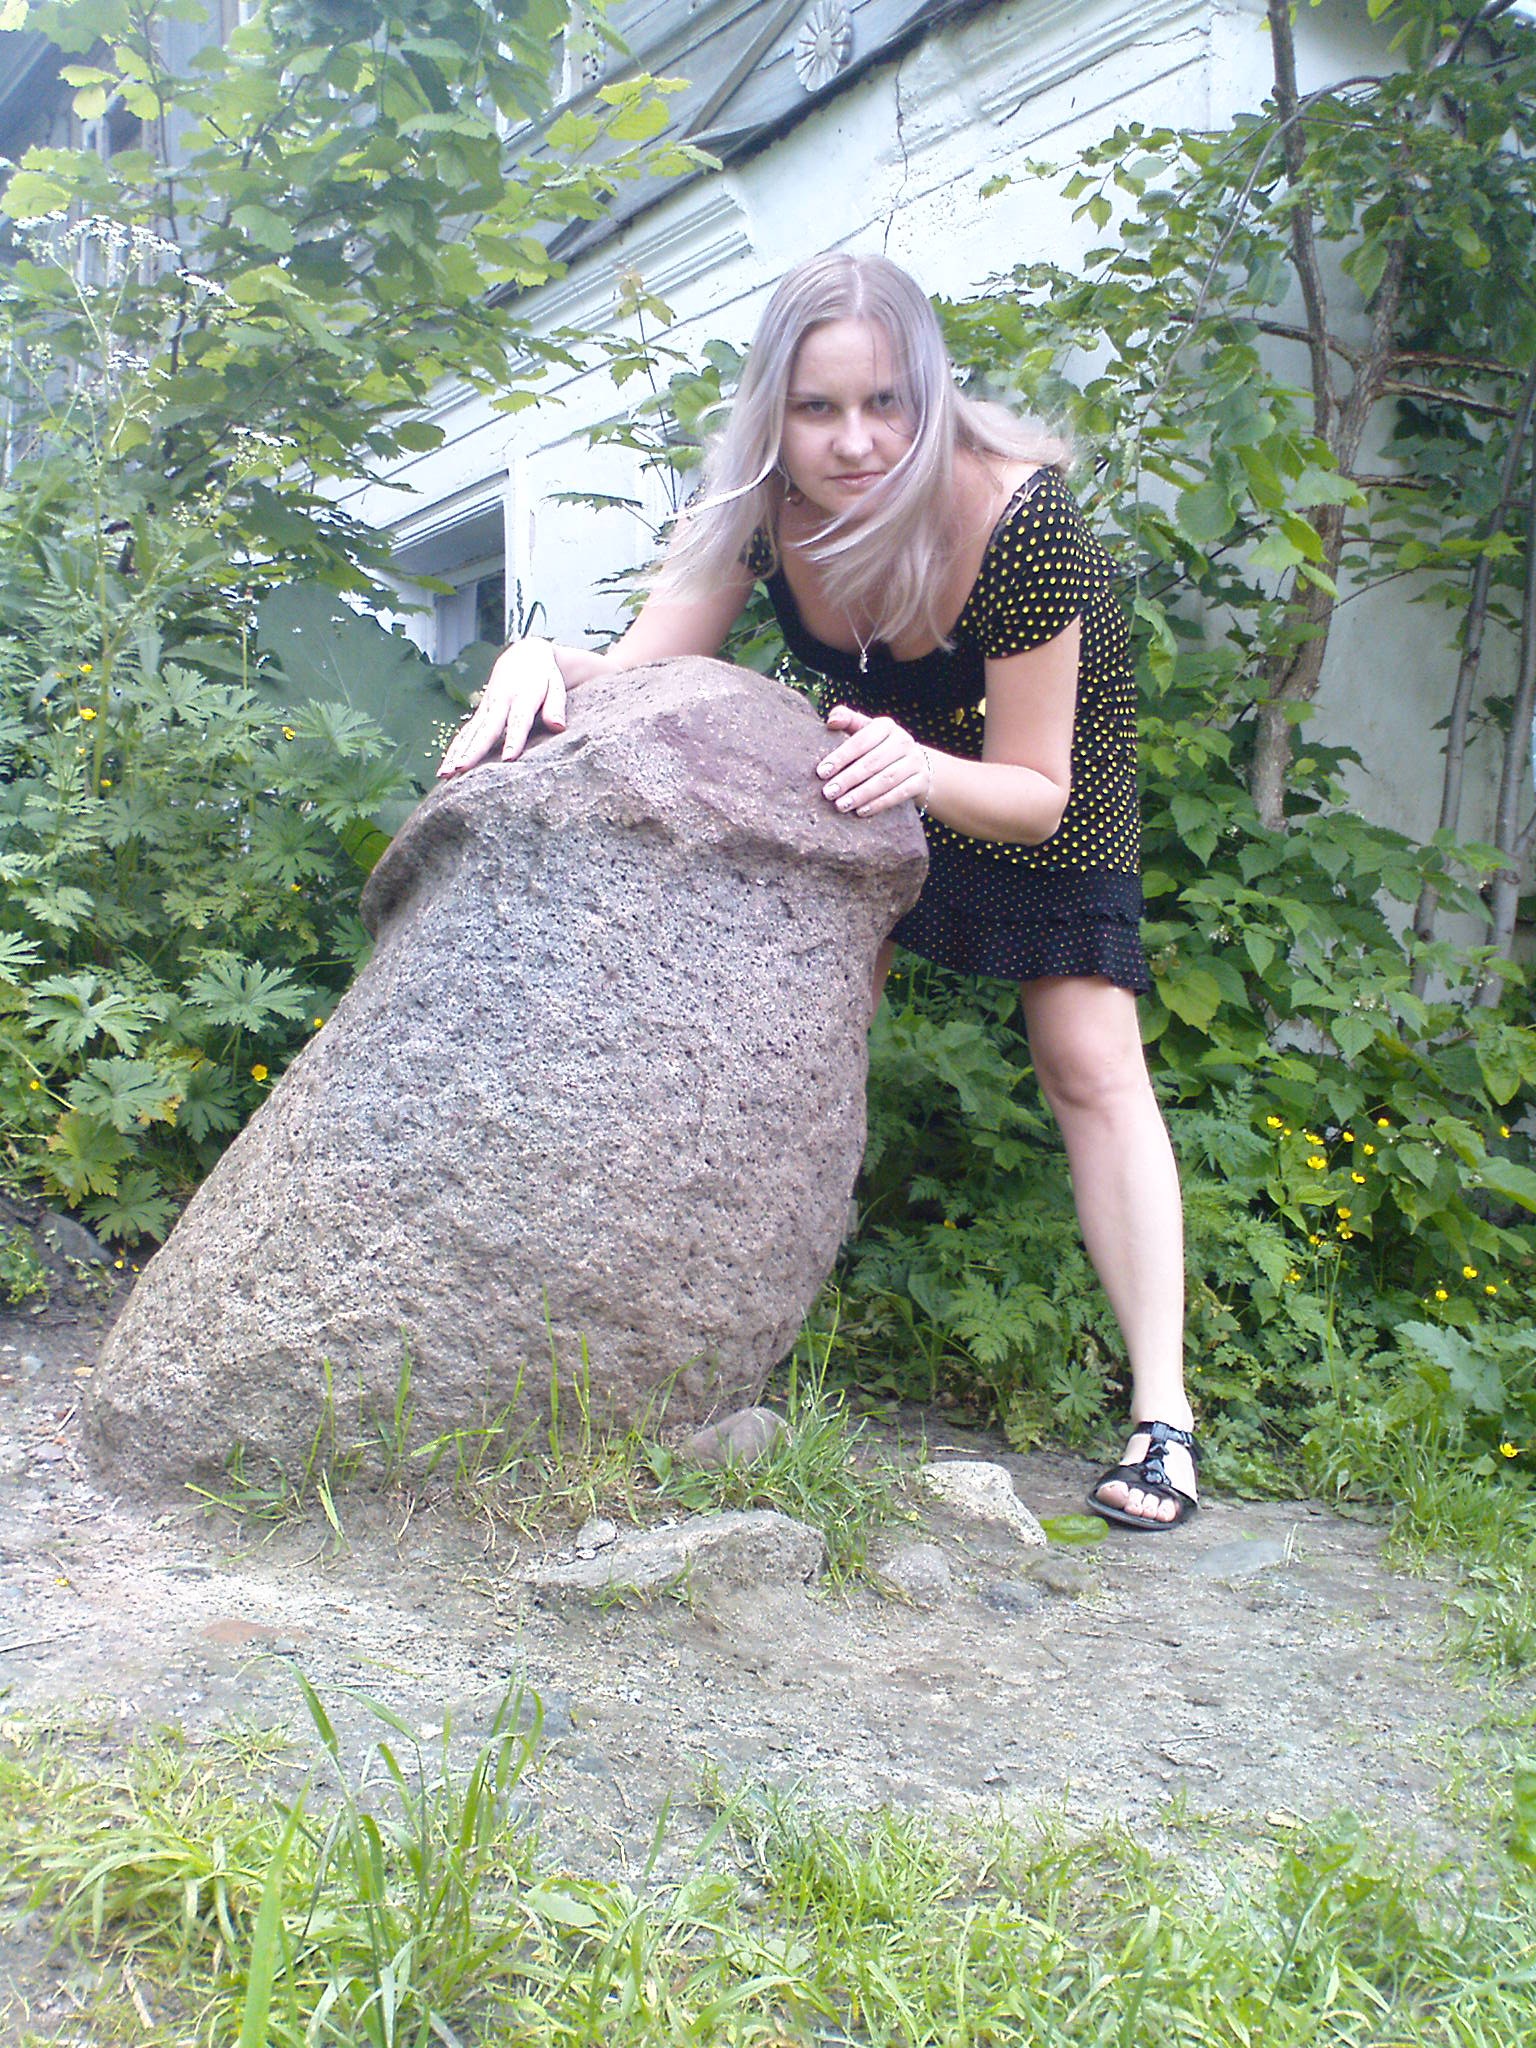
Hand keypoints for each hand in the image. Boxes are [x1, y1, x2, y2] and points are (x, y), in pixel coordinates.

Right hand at [437, 637, 567, 778]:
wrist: (524, 656)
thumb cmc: (545, 677)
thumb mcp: (556, 686)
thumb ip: (556, 706)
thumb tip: (558, 727)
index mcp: (522, 697)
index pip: (518, 721)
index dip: (513, 739)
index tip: (508, 758)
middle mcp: (500, 703)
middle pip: (486, 730)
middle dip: (474, 750)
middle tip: (461, 768)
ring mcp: (487, 708)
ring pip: (470, 733)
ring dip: (457, 753)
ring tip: (445, 774)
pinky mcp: (480, 713)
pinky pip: (465, 733)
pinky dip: (454, 750)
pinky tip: (444, 769)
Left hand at [817, 707, 932, 817]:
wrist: (915, 764)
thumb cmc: (878, 747)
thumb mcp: (865, 730)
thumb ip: (848, 720)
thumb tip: (831, 721)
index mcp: (886, 726)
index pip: (861, 740)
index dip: (841, 757)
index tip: (821, 772)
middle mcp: (903, 740)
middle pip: (872, 762)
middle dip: (848, 779)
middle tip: (828, 793)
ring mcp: (915, 761)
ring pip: (886, 780)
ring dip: (861, 794)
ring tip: (840, 805)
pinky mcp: (921, 780)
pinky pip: (899, 794)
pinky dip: (879, 803)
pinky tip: (860, 811)